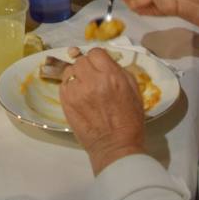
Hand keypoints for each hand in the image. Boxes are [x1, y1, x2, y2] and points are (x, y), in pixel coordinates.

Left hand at [59, 48, 146, 174]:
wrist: (115, 147)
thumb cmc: (130, 121)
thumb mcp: (134, 91)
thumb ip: (120, 72)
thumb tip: (107, 62)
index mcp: (112, 76)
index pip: (96, 52)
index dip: (98, 59)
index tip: (100, 67)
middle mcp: (92, 80)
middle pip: (81, 60)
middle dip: (87, 67)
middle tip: (92, 78)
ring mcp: (76, 91)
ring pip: (70, 70)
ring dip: (76, 76)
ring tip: (84, 88)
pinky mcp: (66, 101)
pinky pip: (63, 84)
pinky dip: (70, 87)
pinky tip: (78, 96)